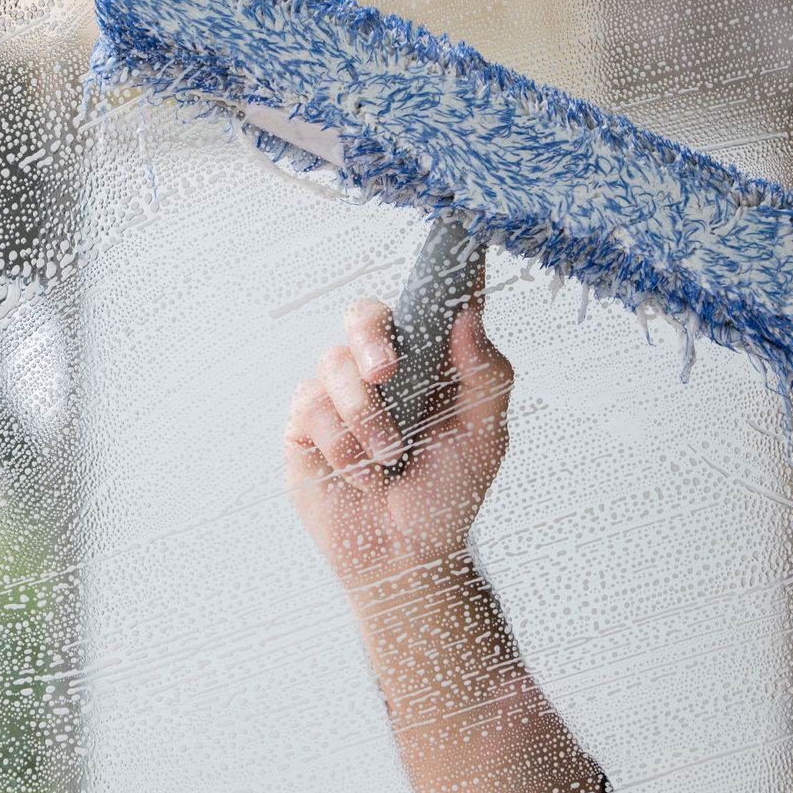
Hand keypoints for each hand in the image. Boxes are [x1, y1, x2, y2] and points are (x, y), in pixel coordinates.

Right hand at [284, 295, 512, 601]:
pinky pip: (312, 406)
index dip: (441, 268)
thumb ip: (485, 377)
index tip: (455, 236)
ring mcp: (342, 393)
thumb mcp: (485, 438)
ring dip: (365, 419)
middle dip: (371, 337)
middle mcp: (384, 368)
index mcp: (432, 361)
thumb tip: (468, 317)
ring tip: (388, 460)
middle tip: (386, 373)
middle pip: (365, 316)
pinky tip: (360, 474)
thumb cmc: (449, 495)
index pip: (433, 302)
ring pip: (335, 366)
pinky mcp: (307, 423)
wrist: (404, 556)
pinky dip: (341, 444)